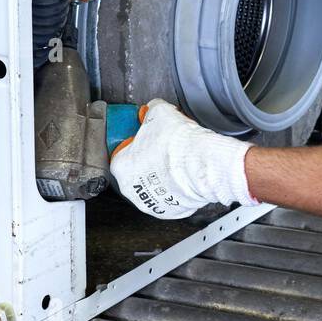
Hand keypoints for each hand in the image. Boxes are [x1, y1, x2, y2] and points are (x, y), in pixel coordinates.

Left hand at [110, 99, 259, 219]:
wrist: (200, 163)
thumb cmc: (176, 142)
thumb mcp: (159, 112)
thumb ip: (151, 110)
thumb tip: (153, 109)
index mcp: (121, 166)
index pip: (122, 152)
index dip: (136, 143)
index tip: (147, 138)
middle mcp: (131, 188)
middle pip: (136, 171)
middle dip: (149, 160)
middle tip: (163, 149)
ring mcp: (149, 202)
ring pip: (152, 186)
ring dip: (161, 176)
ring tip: (176, 162)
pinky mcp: (168, 211)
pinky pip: (168, 197)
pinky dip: (175, 189)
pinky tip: (183, 177)